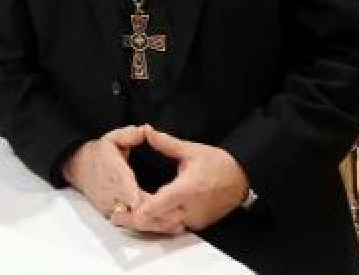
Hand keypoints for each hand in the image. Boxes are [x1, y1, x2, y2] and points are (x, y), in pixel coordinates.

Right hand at [62, 127, 185, 234]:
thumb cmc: (100, 153)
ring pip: (134, 220)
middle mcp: (110, 192)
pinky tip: (168, 226)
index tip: (158, 200)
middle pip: (134, 209)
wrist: (80, 168)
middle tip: (181, 213)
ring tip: (178, 222)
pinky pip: (131, 224)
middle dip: (156, 213)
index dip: (141, 196)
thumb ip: (129, 134)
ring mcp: (110, 206)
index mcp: (113, 171)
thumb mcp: (112, 138)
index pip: (126, 187)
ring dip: (155, 223)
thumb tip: (144, 131)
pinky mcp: (112, 214)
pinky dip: (149, 226)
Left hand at [128, 125, 249, 231]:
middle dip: (136, 219)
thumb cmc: (219, 164)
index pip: (160, 203)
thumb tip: (147, 131)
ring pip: (165, 227)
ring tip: (125, 218)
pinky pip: (174, 228)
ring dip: (146, 224)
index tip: (125, 209)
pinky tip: (145, 220)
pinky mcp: (196, 224)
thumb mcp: (192, 150)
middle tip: (116, 215)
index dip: (141, 209)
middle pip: (158, 220)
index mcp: (188, 188)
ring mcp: (194, 219)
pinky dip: (159, 225)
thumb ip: (166, 143)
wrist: (242, 179)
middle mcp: (191, 208)